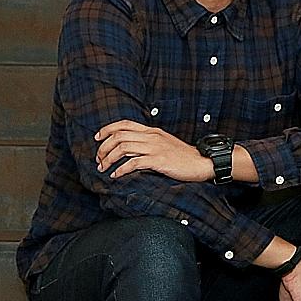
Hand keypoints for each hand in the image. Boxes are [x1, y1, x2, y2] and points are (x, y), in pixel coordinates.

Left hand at [95, 120, 211, 181]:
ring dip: (109, 159)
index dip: (107, 129)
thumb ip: (150, 142)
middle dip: (104, 148)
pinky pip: (134, 163)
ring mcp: (155, 148)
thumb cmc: (184, 157)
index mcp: (152, 131)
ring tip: (104, 168)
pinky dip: (121, 169)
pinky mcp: (159, 160)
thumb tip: (132, 148)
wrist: (202, 162)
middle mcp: (152, 137)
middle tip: (99, 159)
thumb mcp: (165, 143)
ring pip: (123, 148)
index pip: (124, 124)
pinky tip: (116, 175)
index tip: (97, 138)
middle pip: (119, 136)